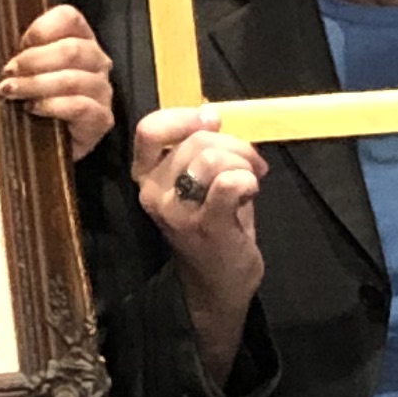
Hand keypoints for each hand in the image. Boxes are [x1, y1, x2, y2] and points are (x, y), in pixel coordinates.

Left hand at [0, 2, 116, 160]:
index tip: (19, 44)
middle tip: (9, 72)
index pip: (69, 18)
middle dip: (34, 60)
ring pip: (74, 79)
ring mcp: (102, 90)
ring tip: (12, 92)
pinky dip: (52, 106)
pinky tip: (33, 108)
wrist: (46, 144)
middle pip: (72, 49)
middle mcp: (96, 61)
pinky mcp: (101, 119)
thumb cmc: (33, 99)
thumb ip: (20, 50)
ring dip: (37, 84)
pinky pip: (80, 106)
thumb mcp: (25, 70)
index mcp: (80, 39)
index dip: (42, 28)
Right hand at [128, 103, 266, 383]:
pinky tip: (251, 191)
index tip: (212, 123)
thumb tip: (208, 111)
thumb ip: (198, 148)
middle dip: (234, 145)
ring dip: (243, 162)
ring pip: (212, 158)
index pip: (149, 130)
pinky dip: (248, 179)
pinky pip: (229, 183)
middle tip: (250, 163)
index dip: (184, 117)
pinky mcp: (206, 226)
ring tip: (251, 178)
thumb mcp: (196, 183)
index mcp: (146, 177)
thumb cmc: (212, 228)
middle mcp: (154, 193)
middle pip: (196, 141)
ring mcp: (177, 211)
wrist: (217, 285)